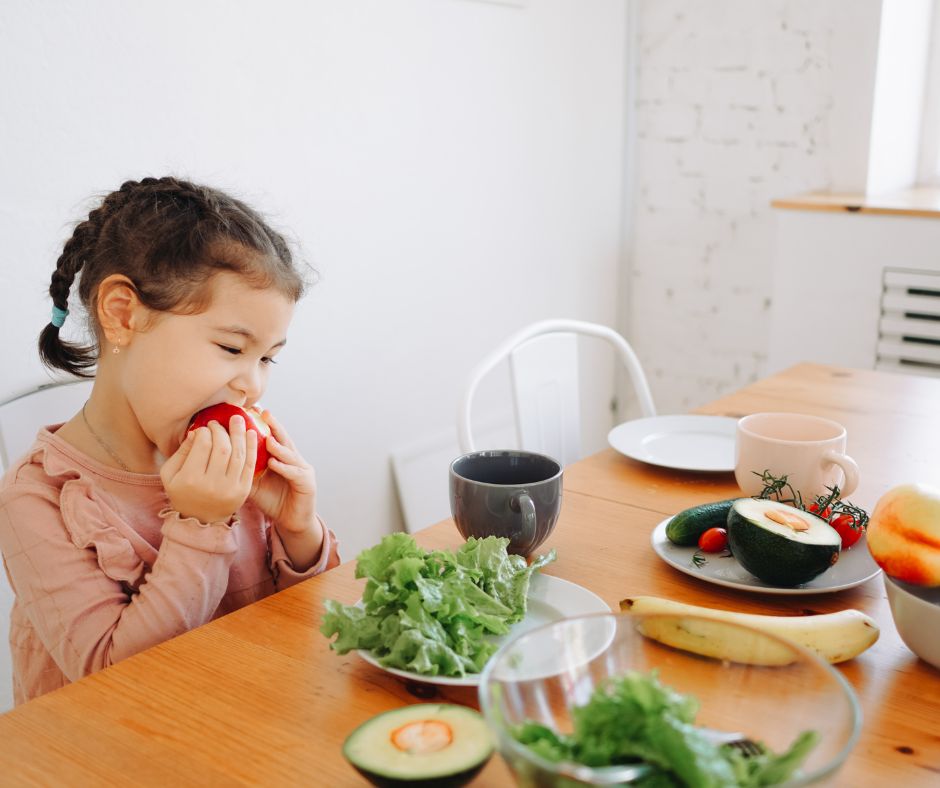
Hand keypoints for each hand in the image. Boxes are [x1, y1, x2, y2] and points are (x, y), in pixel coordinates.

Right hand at [160, 416, 257, 523]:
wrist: (200, 519)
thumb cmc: (183, 491)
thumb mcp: (171, 474)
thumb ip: (181, 452)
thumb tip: (197, 432)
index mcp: (191, 479)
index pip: (202, 445)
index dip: (205, 432)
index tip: (205, 427)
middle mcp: (211, 484)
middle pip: (222, 448)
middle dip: (221, 430)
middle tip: (219, 422)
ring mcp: (230, 488)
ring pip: (238, 454)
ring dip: (239, 433)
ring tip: (238, 419)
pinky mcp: (243, 490)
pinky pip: (250, 464)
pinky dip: (252, 447)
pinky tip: (251, 433)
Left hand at [249, 411, 317, 535]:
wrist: (291, 521)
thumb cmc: (273, 501)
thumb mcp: (254, 485)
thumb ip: (244, 471)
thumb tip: (221, 458)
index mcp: (282, 458)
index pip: (273, 436)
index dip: (265, 423)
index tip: (252, 410)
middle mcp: (294, 460)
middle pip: (284, 439)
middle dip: (274, 425)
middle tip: (263, 413)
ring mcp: (302, 470)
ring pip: (290, 455)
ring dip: (279, 447)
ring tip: (267, 439)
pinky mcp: (307, 483)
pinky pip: (294, 473)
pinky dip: (284, 468)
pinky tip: (274, 463)